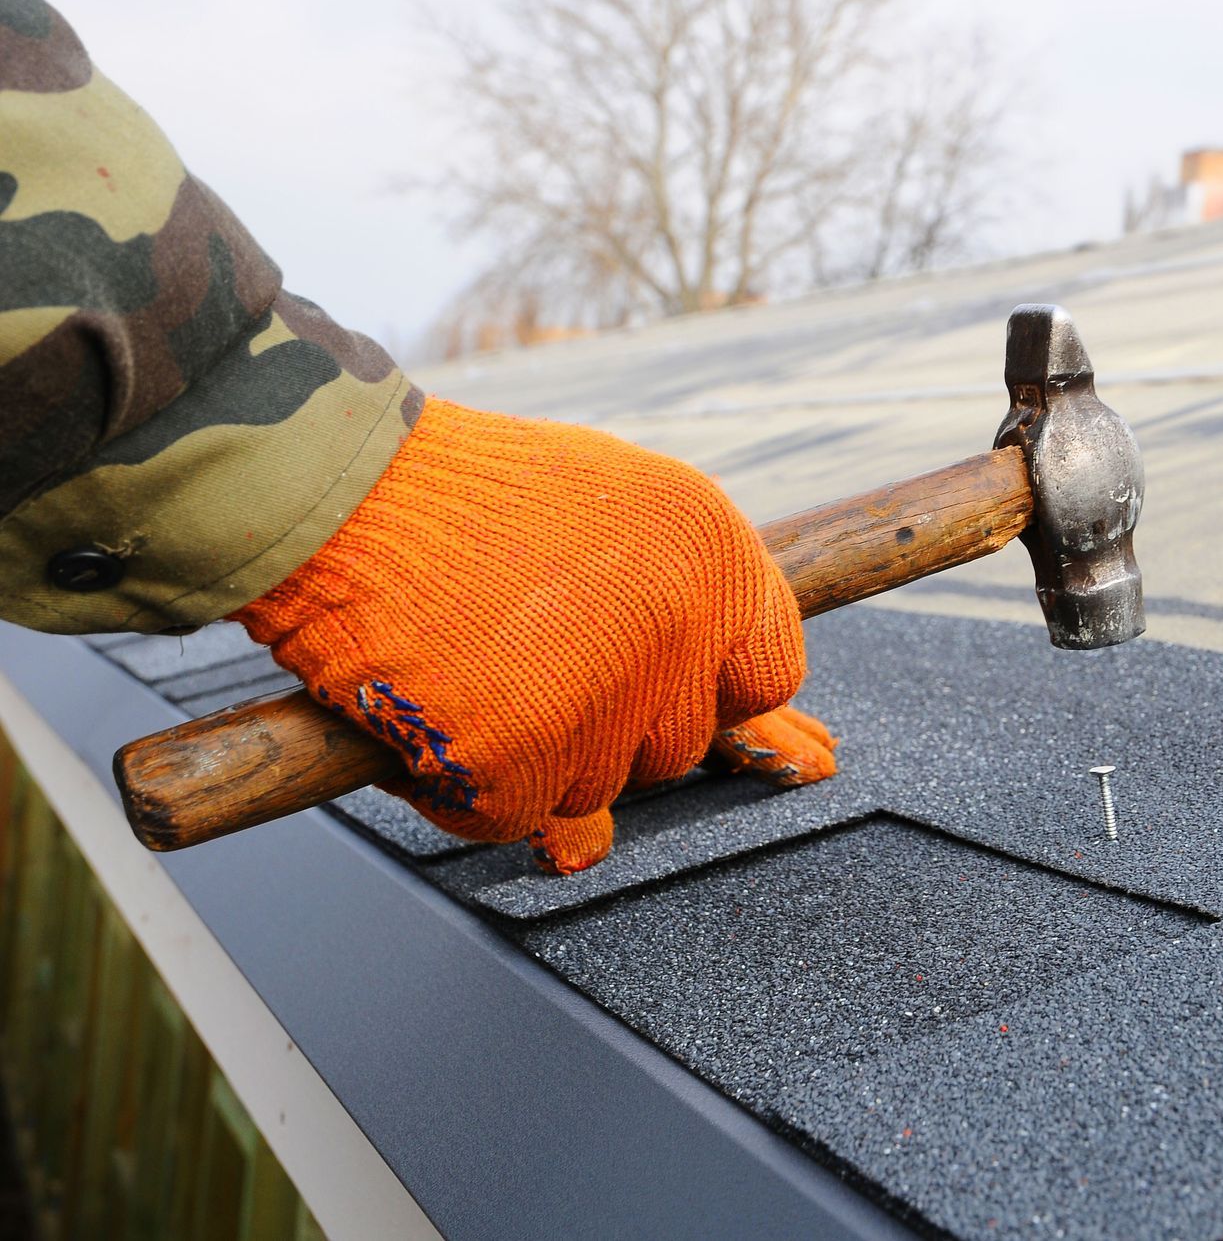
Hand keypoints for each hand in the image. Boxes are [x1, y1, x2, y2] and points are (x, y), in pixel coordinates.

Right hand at [230, 398, 834, 872]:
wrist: (337, 487)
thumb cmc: (470, 499)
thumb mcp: (616, 517)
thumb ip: (694, 622)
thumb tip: (800, 756)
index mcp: (715, 555)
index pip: (766, 675)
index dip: (703, 686)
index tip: (647, 673)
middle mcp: (677, 627)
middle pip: (675, 747)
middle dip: (608, 725)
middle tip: (525, 656)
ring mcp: (599, 698)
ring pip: (595, 792)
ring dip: (534, 757)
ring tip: (470, 667)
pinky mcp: (515, 757)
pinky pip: (511, 818)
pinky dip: (463, 788)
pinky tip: (431, 712)